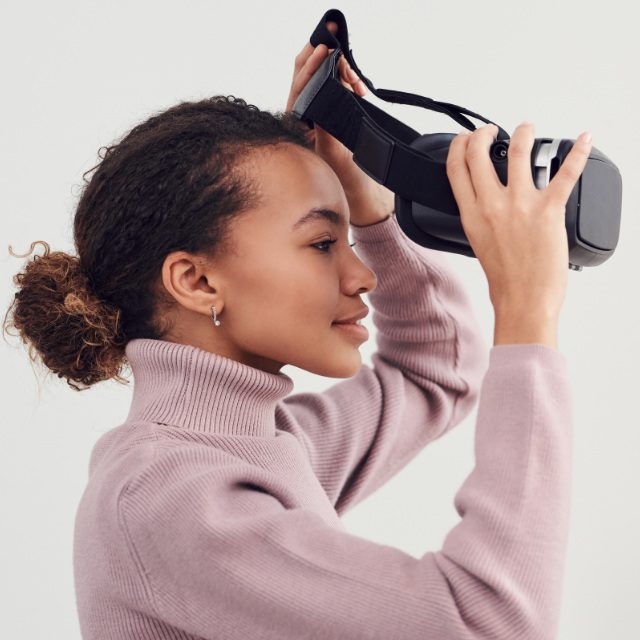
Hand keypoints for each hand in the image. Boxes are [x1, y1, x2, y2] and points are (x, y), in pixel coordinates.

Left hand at [285, 21, 392, 222]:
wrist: (355, 191)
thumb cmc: (339, 177)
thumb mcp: (331, 154)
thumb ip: (325, 128)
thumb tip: (323, 99)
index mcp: (294, 125)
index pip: (298, 87)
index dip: (310, 67)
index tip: (325, 51)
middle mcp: (301, 116)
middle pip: (304, 75)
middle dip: (319, 56)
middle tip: (332, 38)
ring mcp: (315, 113)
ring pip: (321, 79)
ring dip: (337, 69)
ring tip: (353, 74)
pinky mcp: (329, 112)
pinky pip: (333, 87)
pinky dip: (346, 80)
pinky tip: (357, 86)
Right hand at [446, 121, 592, 317]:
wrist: (523, 299)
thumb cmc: (504, 278)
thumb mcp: (478, 242)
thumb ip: (478, 215)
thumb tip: (483, 197)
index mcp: (471, 214)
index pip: (455, 168)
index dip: (458, 145)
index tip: (465, 138)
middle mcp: (492, 205)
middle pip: (478, 152)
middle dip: (484, 132)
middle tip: (492, 131)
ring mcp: (520, 205)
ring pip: (518, 151)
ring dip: (523, 132)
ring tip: (527, 129)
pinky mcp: (549, 210)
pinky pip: (566, 172)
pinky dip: (577, 152)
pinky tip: (583, 140)